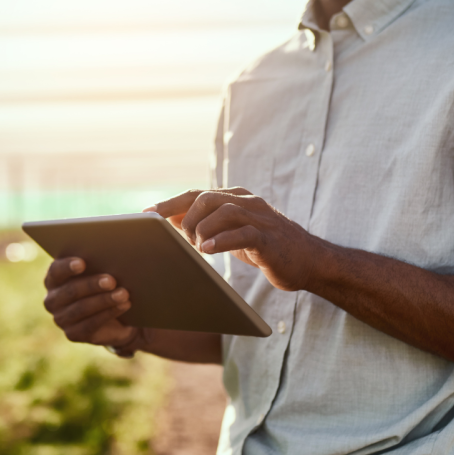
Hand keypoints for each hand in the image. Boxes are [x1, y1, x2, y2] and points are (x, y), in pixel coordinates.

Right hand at [42, 257, 138, 347]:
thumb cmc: (104, 286)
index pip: (56, 271)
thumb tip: (113, 255)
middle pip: (71, 290)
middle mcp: (52, 300)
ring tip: (123, 294)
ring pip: (82, 308)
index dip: (67, 267)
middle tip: (112, 280)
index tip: (82, 263)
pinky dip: (109, 313)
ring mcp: (61, 319)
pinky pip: (91, 324)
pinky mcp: (73, 334)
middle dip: (92, 285)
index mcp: (54, 279)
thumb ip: (98, 264)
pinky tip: (124, 305)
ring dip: (105, 300)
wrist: (114, 317)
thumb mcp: (100, 272)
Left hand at [147, 188, 320, 291]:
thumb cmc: (266, 247)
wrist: (308, 261)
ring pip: (223, 211)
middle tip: (180, 241)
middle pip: (205, 198)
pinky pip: (242, 233)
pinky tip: (207, 251)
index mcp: (235, 198)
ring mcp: (260, 218)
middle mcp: (247, 202)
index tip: (146, 214)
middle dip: (185, 219)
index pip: (195, 194)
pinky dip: (221, 241)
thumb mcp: (232, 232)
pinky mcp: (269, 237)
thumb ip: (206, 224)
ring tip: (195, 248)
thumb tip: (170, 220)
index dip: (169, 203)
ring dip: (201, 230)